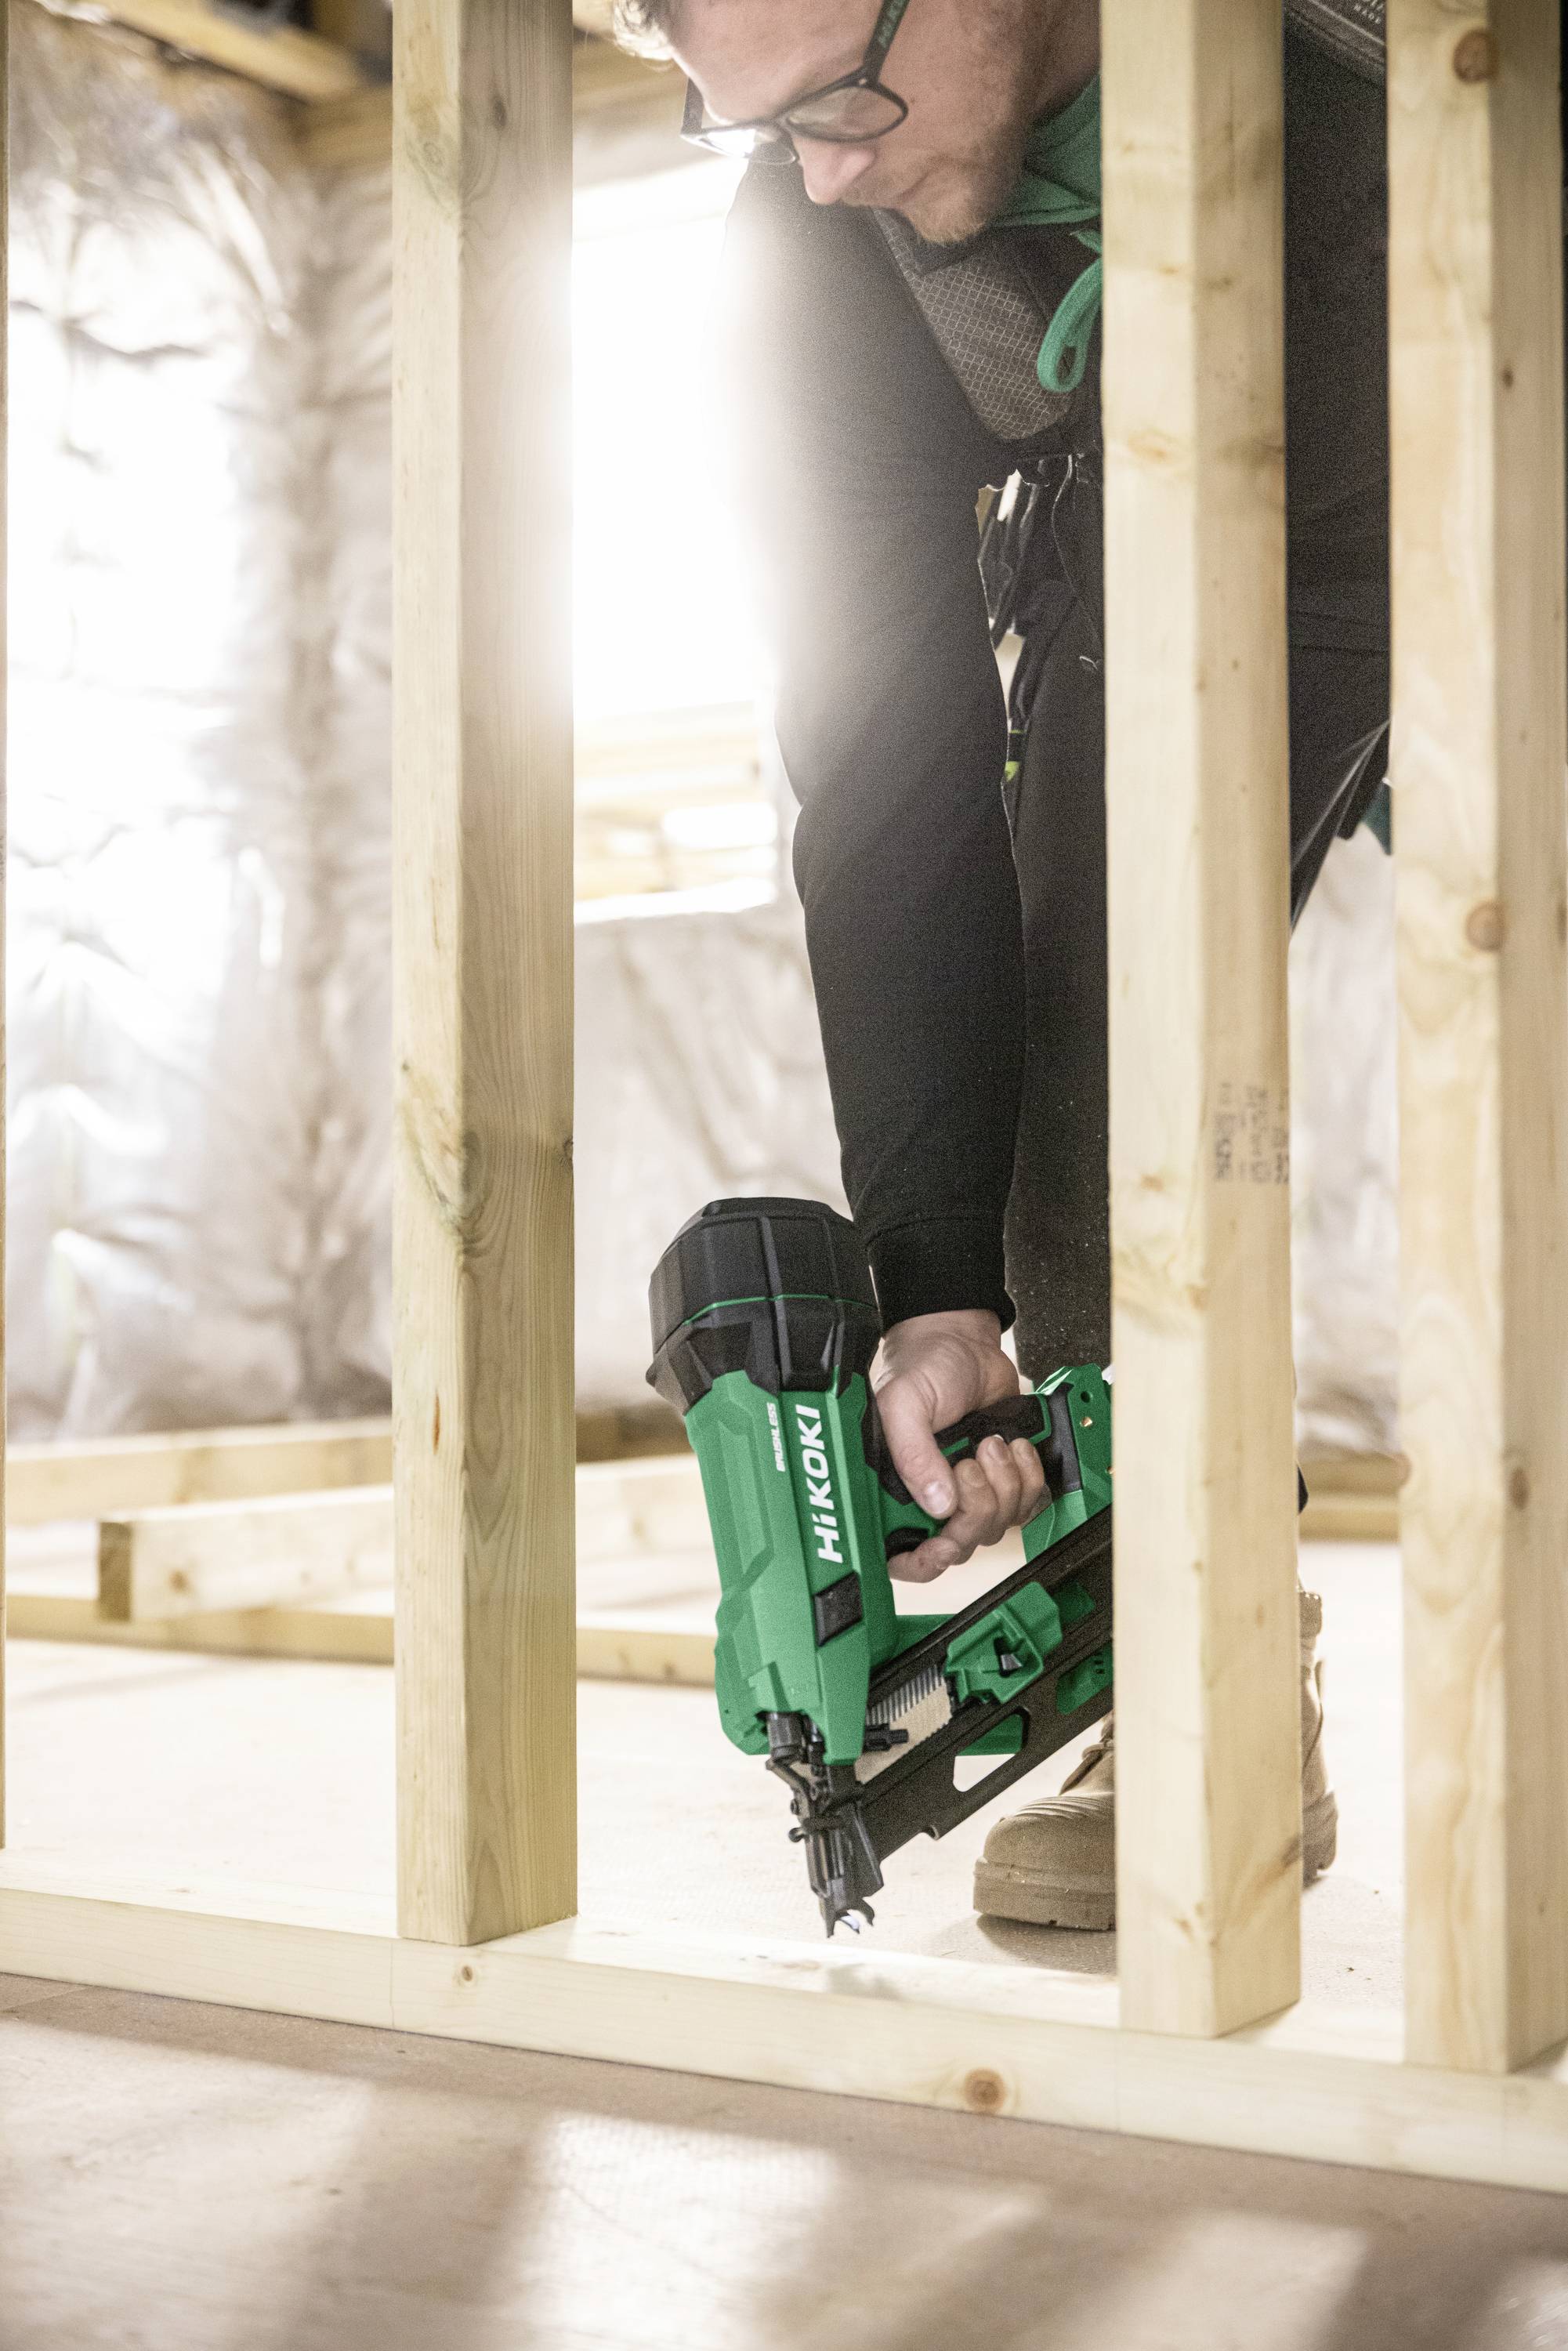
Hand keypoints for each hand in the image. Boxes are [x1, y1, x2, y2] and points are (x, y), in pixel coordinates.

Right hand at [871, 1308, 1047, 1582]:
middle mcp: (929, 1497)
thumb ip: (913, 1454)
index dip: (922, 1562)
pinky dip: (1028, 1479)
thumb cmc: (924, 1366)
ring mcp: (967, 1492)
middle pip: (958, 1543)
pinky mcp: (1001, 1481)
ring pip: (996, 1526)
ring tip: (991, 1443)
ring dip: (1004, 1485)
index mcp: (894, 1487)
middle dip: (976, 1506)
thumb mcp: (904, 1403)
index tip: (941, 1545)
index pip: (901, 1553)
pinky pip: (1025, 1507)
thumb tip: (937, 1503)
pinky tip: (1015, 1447)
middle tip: (971, 1463)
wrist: (964, 1341)